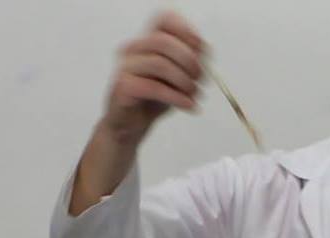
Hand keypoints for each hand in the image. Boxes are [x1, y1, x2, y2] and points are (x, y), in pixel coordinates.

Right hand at [103, 10, 204, 144]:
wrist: (130, 125)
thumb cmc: (152, 101)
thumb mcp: (177, 80)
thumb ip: (189, 65)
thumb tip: (206, 50)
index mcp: (147, 43)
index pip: (164, 20)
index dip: (186, 31)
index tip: (203, 49)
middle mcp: (134, 49)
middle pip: (163, 41)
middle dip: (189, 61)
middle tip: (200, 80)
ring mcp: (126, 67)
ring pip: (159, 63)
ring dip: (184, 81)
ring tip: (194, 96)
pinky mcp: (123, 87)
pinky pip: (153, 87)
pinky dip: (176, 97)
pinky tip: (188, 105)